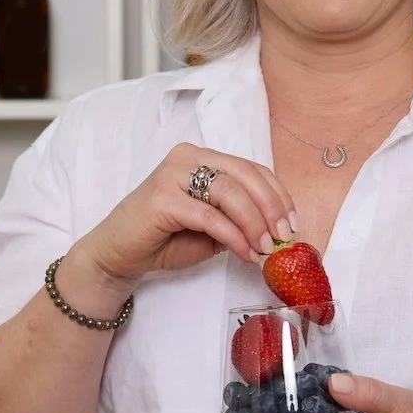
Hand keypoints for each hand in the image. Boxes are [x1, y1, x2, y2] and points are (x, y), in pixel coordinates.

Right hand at [74, 143, 297, 291]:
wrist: (119, 255)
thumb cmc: (166, 239)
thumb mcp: (214, 229)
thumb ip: (241, 221)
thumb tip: (277, 232)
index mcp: (204, 158)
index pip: (252, 169)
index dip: (278, 195)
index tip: (293, 223)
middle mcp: (189, 157)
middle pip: (245, 175)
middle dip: (271, 207)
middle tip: (284, 236)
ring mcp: (173, 174)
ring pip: (230, 191)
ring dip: (254, 222)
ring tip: (264, 248)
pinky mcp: (162, 198)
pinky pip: (209, 215)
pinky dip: (233, 235)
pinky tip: (244, 253)